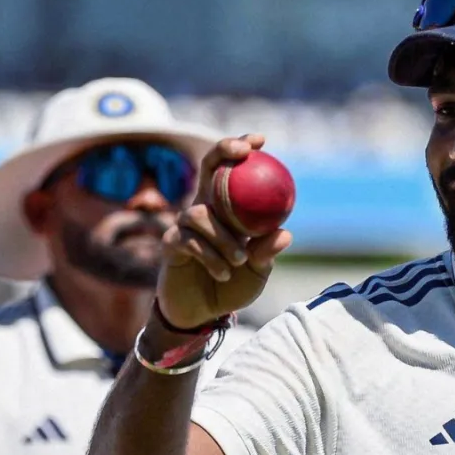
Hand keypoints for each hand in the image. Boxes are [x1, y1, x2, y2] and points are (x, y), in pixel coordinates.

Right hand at [158, 135, 291, 329]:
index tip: (260, 140)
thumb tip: (284, 233)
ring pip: (201, 214)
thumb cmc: (232, 286)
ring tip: (239, 260)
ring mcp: (184, 225)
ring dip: (224, 238)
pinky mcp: (170, 244)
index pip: (230, 171)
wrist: (202, 313)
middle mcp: (204, 210)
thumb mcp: (257, 271)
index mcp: (226, 210)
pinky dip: (210, 256)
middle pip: (207, 168)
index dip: (240, 149)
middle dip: (222, 152)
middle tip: (243, 152)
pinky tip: (224, 271)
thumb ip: (266, 252)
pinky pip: (188, 240)